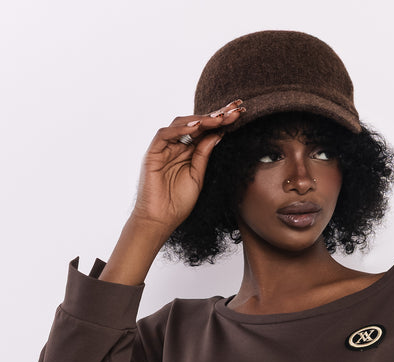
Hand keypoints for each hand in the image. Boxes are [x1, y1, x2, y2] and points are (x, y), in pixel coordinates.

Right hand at [130, 98, 246, 235]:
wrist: (160, 220)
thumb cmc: (178, 203)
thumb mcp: (197, 177)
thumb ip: (204, 155)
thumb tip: (218, 134)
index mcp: (188, 151)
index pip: (206, 131)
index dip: (222, 121)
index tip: (240, 113)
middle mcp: (176, 145)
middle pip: (196, 124)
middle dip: (216, 115)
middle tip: (235, 109)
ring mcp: (164, 147)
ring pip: (182, 124)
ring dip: (201, 120)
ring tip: (219, 118)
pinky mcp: (153, 152)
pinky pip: (165, 134)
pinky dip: (180, 129)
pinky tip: (196, 127)